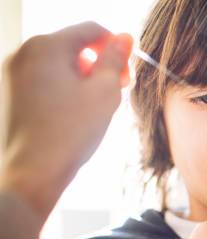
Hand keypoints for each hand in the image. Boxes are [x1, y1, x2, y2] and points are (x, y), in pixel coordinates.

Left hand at [0, 22, 132, 220]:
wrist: (32, 172)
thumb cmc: (71, 133)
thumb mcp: (104, 93)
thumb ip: (115, 60)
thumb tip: (125, 38)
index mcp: (46, 46)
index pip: (91, 29)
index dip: (116, 48)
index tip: (127, 73)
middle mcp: (23, 52)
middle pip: (73, 45)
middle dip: (99, 64)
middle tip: (117, 93)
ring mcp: (12, 73)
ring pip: (59, 64)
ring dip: (83, 78)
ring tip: (96, 107)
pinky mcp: (9, 93)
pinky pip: (44, 79)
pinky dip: (64, 89)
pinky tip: (76, 114)